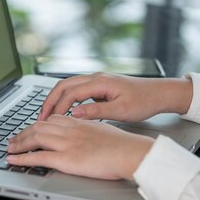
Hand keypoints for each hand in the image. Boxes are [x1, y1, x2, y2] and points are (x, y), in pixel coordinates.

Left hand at [6, 115, 153, 180]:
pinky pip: (37, 157)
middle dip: (22, 133)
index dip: (37, 125)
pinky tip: (12, 160)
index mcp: (78, 122)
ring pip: (34, 138)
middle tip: (13, 140)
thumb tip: (83, 137)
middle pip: (38, 127)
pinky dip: (21, 158)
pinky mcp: (65, 158)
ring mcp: (66, 143)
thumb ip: (88, 131)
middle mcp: (69, 129)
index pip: (51, 119)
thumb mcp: (102, 131)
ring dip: (18, 144)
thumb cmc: (123, 146)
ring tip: (9, 149)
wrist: (130, 152)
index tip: (30, 130)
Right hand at [38, 73, 192, 122]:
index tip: (48, 121)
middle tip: (40, 118)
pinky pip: (76, 89)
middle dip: (49, 101)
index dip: (56, 107)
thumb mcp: (121, 111)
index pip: (69, 93)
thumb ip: (97, 111)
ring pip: (68, 86)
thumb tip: (75, 114)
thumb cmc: (144, 102)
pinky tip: (63, 111)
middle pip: (63, 86)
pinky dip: (65, 98)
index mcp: (100, 82)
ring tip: (47, 115)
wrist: (159, 93)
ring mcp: (97, 80)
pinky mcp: (99, 85)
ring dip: (55, 99)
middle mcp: (96, 77)